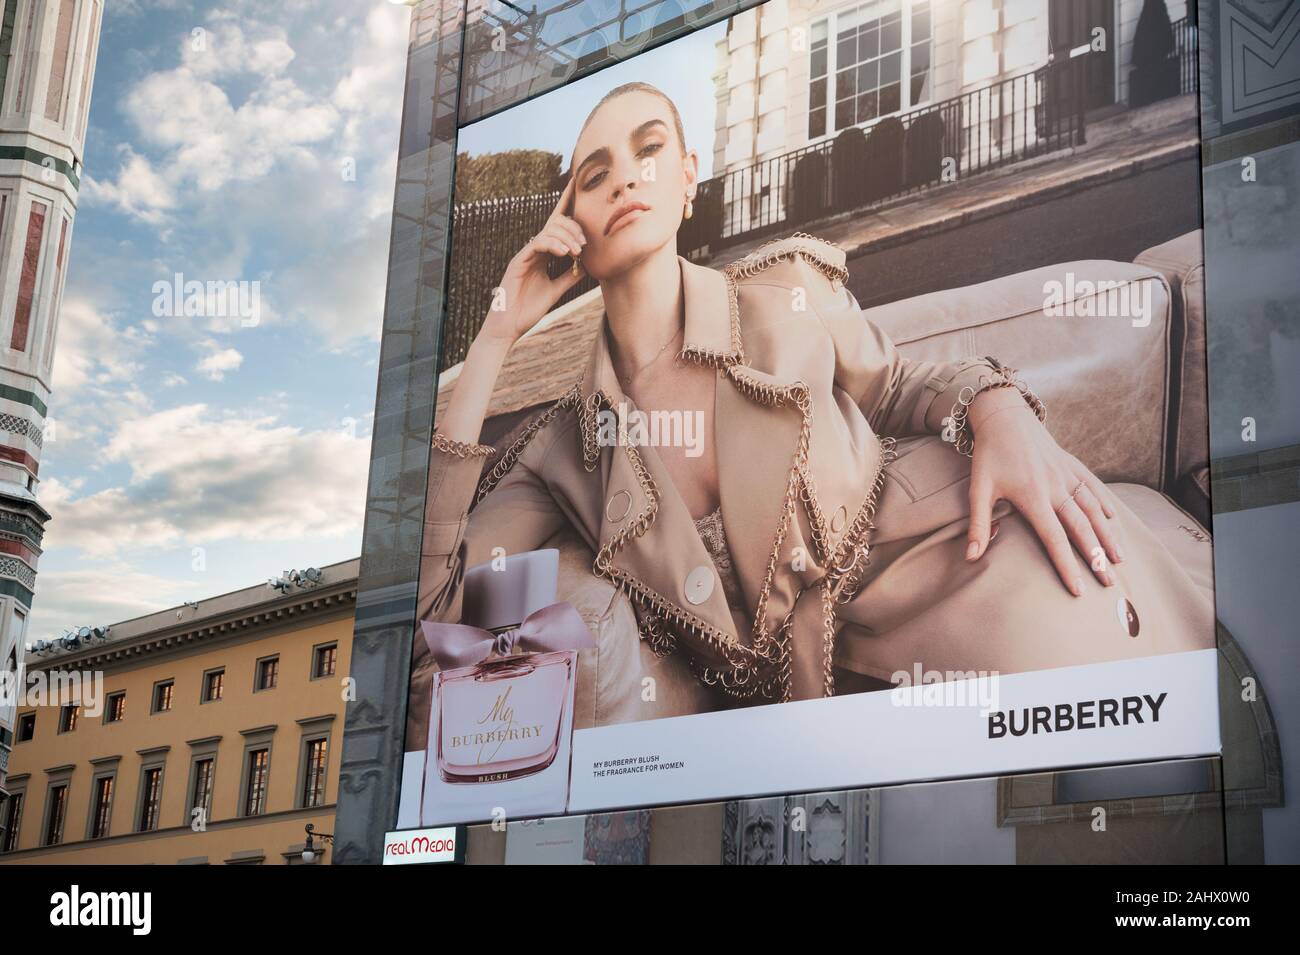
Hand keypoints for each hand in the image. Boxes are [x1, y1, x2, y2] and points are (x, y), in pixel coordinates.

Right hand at [479, 176, 587, 346]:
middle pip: (555, 224)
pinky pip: (538, 244)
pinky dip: (553, 245)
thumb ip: (569, 278)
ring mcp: (525, 254)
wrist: (508, 326)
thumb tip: (587, 266)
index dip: (566, 202)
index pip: (556, 224)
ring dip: (567, 238)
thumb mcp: (555, 291)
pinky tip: (566, 253)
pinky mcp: (519, 261)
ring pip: (548, 231)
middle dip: (573, 228)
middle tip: (585, 245)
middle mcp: (533, 250)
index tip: (578, 184)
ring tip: (577, 252)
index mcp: (542, 254)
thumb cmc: (527, 310)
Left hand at [965, 391, 1123, 595]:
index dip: (1067, 566)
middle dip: (1096, 558)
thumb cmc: (989, 455)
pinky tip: (1114, 520)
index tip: (1078, 590)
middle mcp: (1055, 487)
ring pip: (1093, 509)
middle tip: (1109, 583)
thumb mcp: (978, 489)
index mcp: (1033, 496)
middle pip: (1081, 528)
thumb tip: (971, 557)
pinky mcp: (1072, 464)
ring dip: (1107, 535)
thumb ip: (979, 524)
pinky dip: (1105, 504)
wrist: (1004, 416)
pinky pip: (1094, 486)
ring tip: (1118, 559)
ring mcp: (1067, 474)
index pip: (1054, 538)